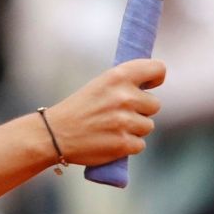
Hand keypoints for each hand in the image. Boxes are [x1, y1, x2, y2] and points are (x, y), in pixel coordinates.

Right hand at [44, 59, 164, 166]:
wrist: (56, 133)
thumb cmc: (79, 108)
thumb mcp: (100, 84)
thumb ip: (124, 83)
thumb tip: (150, 83)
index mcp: (117, 76)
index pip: (157, 69)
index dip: (156, 78)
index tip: (149, 85)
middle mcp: (124, 97)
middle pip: (155, 104)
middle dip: (141, 110)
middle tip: (120, 112)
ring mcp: (125, 121)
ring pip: (148, 126)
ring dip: (134, 128)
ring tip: (112, 127)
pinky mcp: (124, 144)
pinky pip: (140, 144)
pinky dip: (128, 145)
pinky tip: (111, 140)